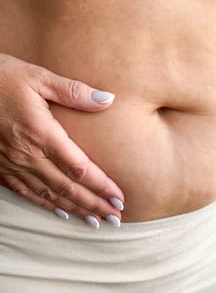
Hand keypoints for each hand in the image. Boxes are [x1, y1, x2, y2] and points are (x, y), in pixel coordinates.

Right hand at [0, 54, 123, 227]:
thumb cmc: (3, 78)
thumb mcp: (39, 78)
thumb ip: (74, 91)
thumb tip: (107, 99)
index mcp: (41, 133)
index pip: (78, 168)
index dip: (101, 185)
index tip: (119, 197)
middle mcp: (27, 154)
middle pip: (67, 188)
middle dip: (94, 204)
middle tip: (115, 218)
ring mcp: (12, 163)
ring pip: (49, 195)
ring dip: (75, 209)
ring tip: (96, 221)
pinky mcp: (1, 167)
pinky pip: (26, 192)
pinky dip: (46, 204)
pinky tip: (61, 212)